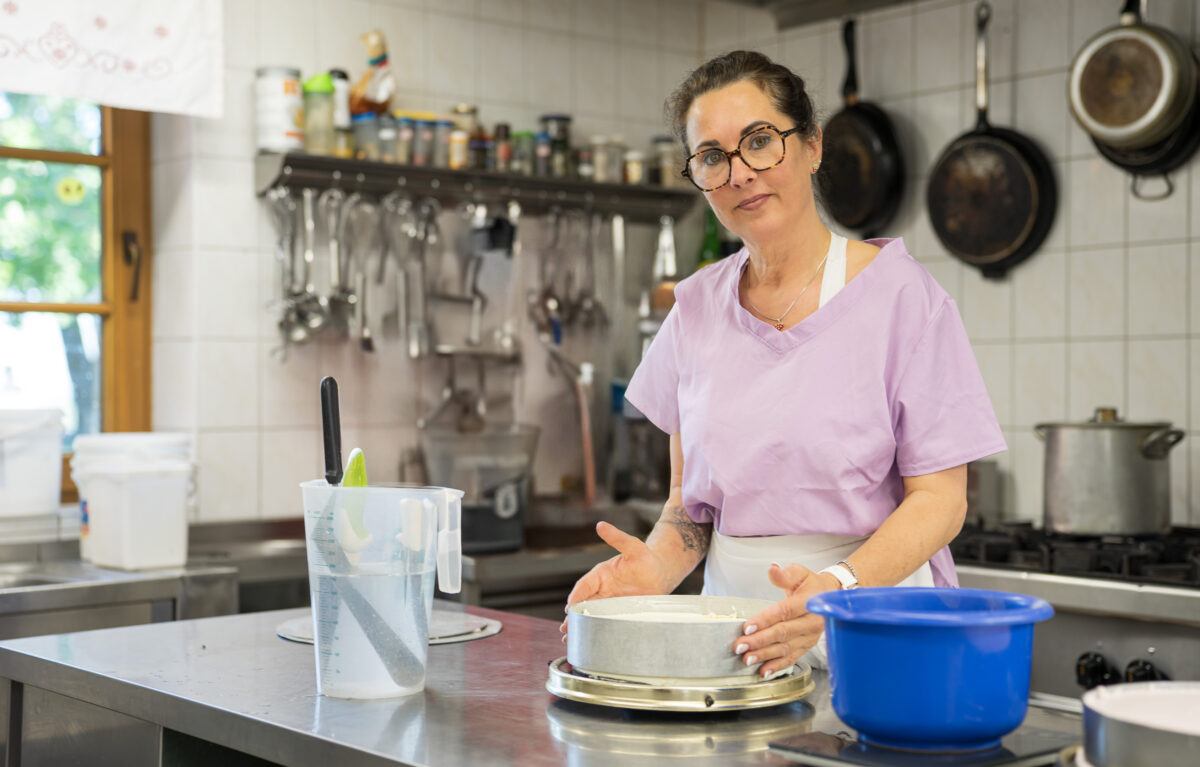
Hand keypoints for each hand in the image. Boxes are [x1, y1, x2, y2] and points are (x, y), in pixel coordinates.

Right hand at [559, 521, 670, 639]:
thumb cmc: (647, 558)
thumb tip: (601, 525)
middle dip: (572, 618)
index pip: (583, 586)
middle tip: (565, 630)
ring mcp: (608, 602)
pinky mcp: (617, 612)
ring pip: (590, 616)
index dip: (576, 597)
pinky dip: (594, 631)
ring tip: (568, 640)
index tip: (570, 609)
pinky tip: (588, 642)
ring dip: (579, 627)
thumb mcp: (633, 547)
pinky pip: (603, 622)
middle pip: (582, 604)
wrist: (661, 573)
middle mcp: (601, 589)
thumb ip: (617, 538)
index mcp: (600, 574)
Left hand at [733, 563, 839, 676]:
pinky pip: (792, 658)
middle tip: (740, 646)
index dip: (765, 620)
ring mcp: (811, 637)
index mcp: (810, 602)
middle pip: (783, 633)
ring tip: (747, 659)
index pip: (784, 612)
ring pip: (786, 648)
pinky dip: (777, 666)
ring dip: (765, 655)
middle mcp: (812, 622)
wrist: (831, 598)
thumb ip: (786, 574)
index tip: (747, 627)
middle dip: (759, 641)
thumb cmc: (812, 585)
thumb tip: (773, 569)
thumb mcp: (800, 573)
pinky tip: (764, 671)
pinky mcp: (808, 646)